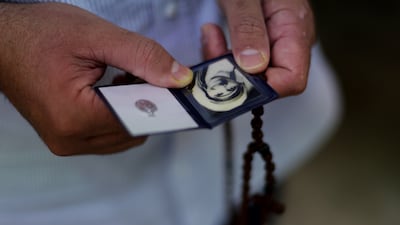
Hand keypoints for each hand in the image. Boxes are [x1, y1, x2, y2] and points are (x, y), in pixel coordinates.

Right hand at [0, 3, 192, 154]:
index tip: (172, 83)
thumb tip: (180, 79)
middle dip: (147, 104)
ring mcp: (67, 141)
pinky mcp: (67, 136)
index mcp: (75, 118)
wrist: (0, 40)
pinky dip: (120, 113)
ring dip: (134, 109)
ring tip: (123, 77)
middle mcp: (70, 139)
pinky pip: (108, 133)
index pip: (138, 121)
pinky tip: (115, 88)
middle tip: (141, 72)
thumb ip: (142, 57)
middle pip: (133, 132)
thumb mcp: (95, 36)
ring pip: (123, 135)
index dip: (161, 101)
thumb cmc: (38, 33)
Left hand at [211, 0, 315, 96]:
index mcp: (295, 30)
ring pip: (250, 73)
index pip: (291, 79)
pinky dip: (222, 54)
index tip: (233, 78)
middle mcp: (287, 42)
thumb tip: (252, 66)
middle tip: (213, 50)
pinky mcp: (257, 43)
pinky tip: (212, 34)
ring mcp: (273, 43)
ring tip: (210, 35)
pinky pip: (241, 61)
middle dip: (236, 74)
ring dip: (224, 62)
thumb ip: (249, 27)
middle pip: (268, 80)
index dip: (264, 87)